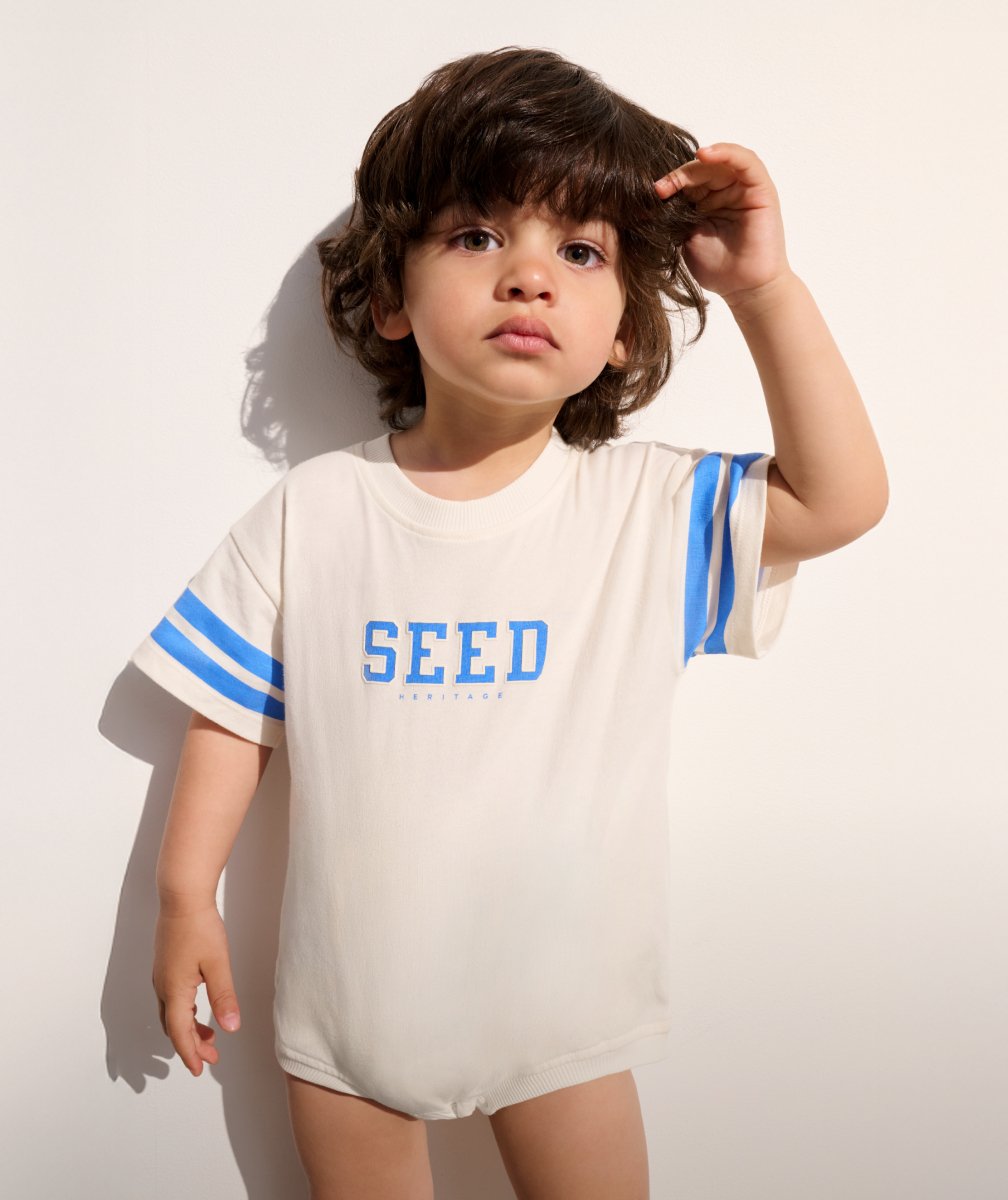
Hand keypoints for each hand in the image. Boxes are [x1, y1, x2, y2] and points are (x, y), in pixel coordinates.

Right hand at [152, 902, 240, 1075]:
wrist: (181, 897)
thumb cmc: (199, 927)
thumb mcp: (217, 964)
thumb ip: (223, 997)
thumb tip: (230, 1028)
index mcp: (174, 990)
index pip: (179, 1033)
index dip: (189, 1054)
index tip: (199, 1071)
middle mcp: (162, 987)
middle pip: (174, 1027)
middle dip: (191, 1046)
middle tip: (211, 1059)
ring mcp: (162, 976)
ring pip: (172, 1014)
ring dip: (189, 1029)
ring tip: (210, 1038)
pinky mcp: (165, 966)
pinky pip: (172, 1000)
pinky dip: (184, 1013)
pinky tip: (198, 1010)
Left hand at [654, 143, 792, 306]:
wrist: (743, 288)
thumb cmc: (717, 268)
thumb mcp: (687, 237)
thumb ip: (677, 216)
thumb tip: (649, 199)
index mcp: (707, 201)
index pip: (688, 181)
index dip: (670, 183)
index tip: (652, 195)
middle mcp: (726, 191)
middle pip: (703, 169)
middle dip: (680, 176)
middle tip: (661, 188)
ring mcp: (744, 189)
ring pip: (722, 161)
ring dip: (699, 164)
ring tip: (680, 174)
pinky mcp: (761, 189)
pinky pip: (746, 162)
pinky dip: (726, 153)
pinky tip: (705, 155)